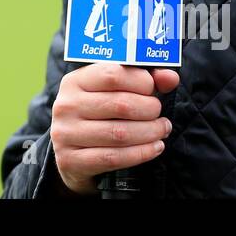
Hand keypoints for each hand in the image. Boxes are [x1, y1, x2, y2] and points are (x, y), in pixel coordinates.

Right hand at [49, 62, 177, 194]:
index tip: (153, 89)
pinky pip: (114, 157)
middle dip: (150, 110)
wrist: (70, 154)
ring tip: (162, 130)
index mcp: (74, 81)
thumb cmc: (97, 115)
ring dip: (150, 133)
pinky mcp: (71, 160)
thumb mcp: (112, 92)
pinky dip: (141, 153)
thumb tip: (170, 77)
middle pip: (120, 104)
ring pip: (120, 134)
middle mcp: (66, 105)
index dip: (141, 81)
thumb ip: (142, 80)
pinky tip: (155, 148)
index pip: (112, 75)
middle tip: (160, 114)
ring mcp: (66, 134)